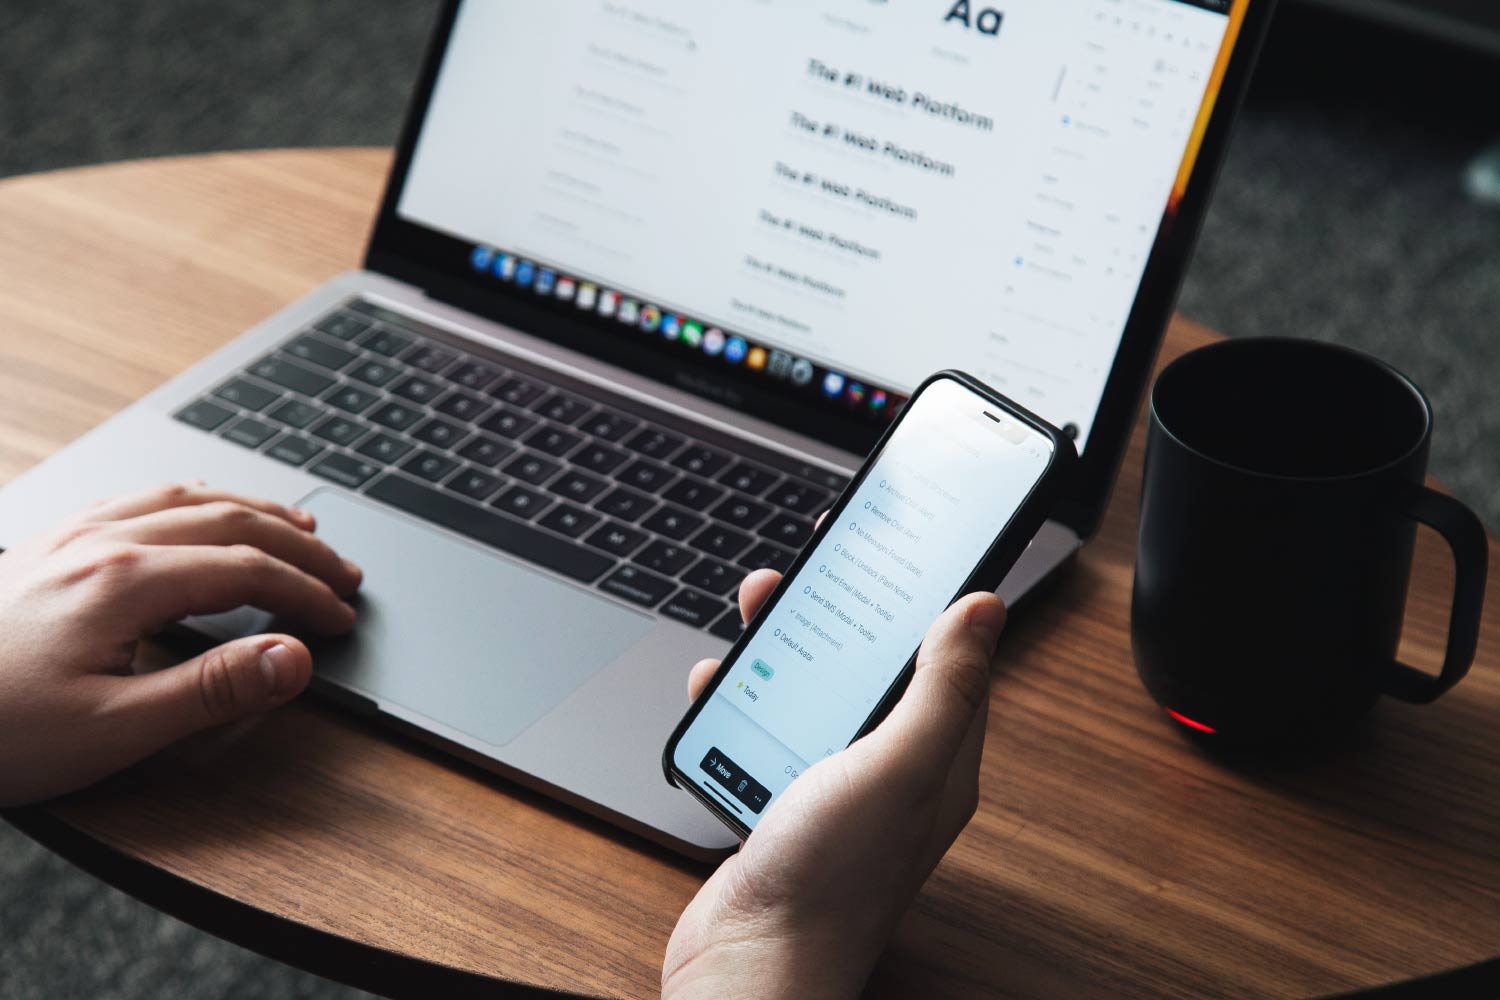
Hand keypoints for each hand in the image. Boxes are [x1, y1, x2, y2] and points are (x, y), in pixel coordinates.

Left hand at [0, 483, 360, 805]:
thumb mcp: (112, 730)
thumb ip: (213, 691)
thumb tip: (294, 657)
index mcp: (126, 581)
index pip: (248, 570)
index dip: (306, 592)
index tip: (342, 617)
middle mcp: (101, 543)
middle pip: (228, 520)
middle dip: (297, 544)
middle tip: (343, 572)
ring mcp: (69, 538)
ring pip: (183, 498)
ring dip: (252, 509)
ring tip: (295, 526)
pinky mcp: (44, 549)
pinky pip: (136, 499)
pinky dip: (192, 499)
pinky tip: (197, 512)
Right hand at [663, 569, 1005, 999]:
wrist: (752, 964)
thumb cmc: (831, 879)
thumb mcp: (899, 765)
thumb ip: (943, 686)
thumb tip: (986, 607)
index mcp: (937, 757)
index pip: (948, 657)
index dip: (929, 597)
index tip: (903, 544)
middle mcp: (891, 770)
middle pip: (874, 666)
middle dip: (844, 610)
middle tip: (815, 564)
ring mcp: (833, 787)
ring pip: (815, 692)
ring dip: (787, 647)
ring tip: (759, 607)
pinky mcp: (781, 803)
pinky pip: (766, 731)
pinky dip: (742, 700)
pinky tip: (718, 687)